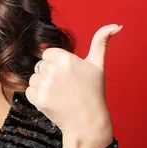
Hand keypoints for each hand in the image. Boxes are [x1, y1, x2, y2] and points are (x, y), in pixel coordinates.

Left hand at [25, 24, 122, 147]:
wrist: (88, 122)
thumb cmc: (93, 92)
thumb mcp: (98, 65)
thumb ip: (101, 41)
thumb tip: (117, 25)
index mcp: (65, 58)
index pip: (48, 53)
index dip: (57, 63)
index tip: (68, 74)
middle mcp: (53, 69)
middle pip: (40, 65)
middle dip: (50, 74)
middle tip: (65, 86)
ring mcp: (45, 85)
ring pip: (34, 78)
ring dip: (43, 85)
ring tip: (60, 94)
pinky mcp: (38, 98)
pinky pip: (29, 91)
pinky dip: (38, 97)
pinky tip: (52, 101)